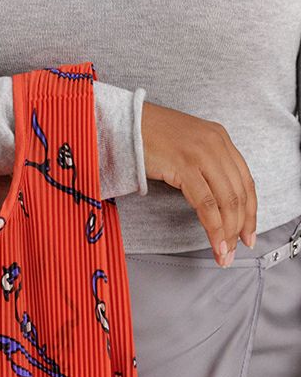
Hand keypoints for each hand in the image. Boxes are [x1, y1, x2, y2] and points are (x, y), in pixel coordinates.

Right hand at [140, 101, 256, 266]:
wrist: (126, 123)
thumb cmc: (147, 137)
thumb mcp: (184, 147)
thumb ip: (201, 165)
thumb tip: (209, 197)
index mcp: (220, 139)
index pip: (245, 180)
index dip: (250, 211)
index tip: (248, 233)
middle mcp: (217, 144)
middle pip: (239, 193)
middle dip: (241, 227)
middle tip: (236, 250)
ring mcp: (202, 154)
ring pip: (226, 200)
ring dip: (228, 231)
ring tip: (224, 253)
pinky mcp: (185, 166)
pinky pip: (206, 203)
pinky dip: (213, 226)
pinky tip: (214, 241)